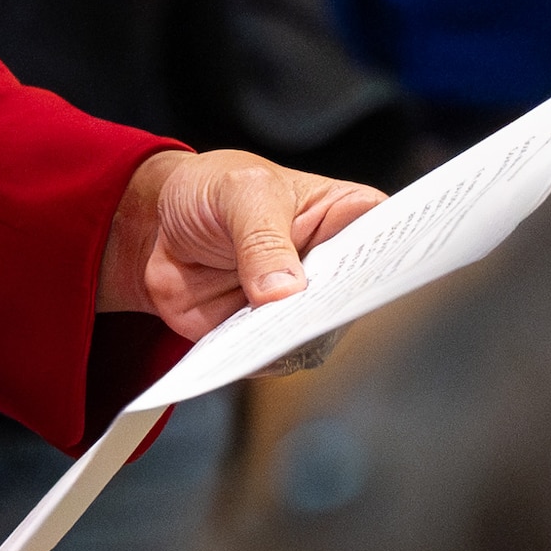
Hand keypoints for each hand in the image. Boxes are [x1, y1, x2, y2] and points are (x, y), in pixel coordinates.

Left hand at [101, 149, 388, 341]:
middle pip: (354, 299)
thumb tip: (285, 293)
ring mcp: (300, 307)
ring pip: (314, 338)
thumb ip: (261, 237)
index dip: (393, 257)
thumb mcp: (239, 193)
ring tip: (267, 335)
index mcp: (346, 216)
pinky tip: (237, 352)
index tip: (377, 274)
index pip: (387, 237)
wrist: (157, 227)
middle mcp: (333, 269)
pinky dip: (254, 359)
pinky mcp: (265, 337)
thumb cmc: (212, 191)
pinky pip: (269, 359)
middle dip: (335, 311)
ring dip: (291, 342)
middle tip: (312, 314)